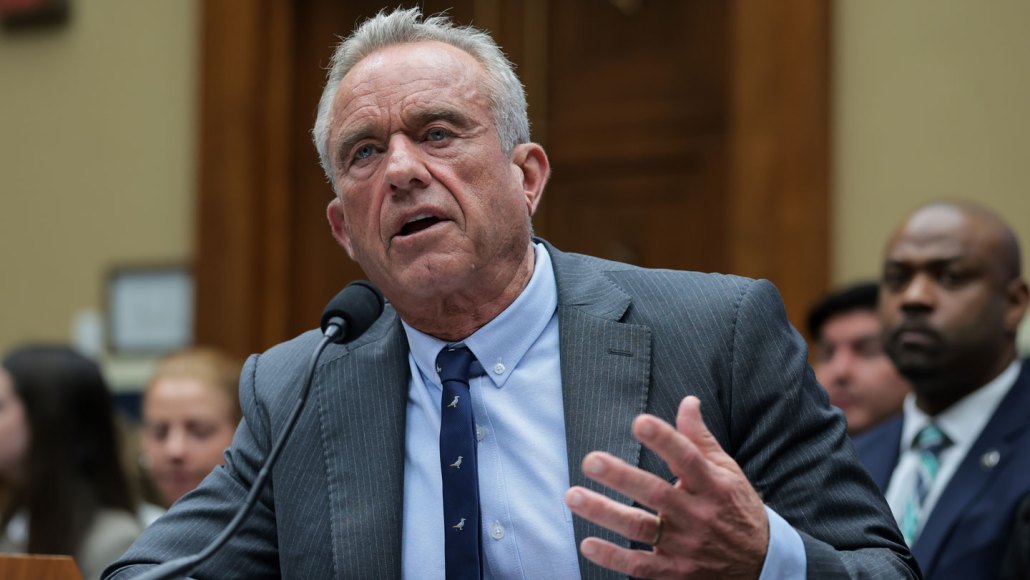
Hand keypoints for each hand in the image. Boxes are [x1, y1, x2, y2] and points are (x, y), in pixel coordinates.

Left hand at [564, 396, 768, 578]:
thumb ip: (700, 439)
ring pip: (640, 528)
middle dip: (622, 476)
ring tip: (573, 496)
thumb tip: (687, 401)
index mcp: (713, 486)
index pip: (687, 458)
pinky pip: (640, 566)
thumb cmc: (736, 508)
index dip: (664, 439)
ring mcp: (686, 546)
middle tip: (591, 460)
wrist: (761, 565)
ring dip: (604, 512)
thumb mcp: (727, 472)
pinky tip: (587, 543)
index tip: (639, 422)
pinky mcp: (675, 571)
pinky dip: (613, 557)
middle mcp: (698, 515)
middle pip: (656, 493)